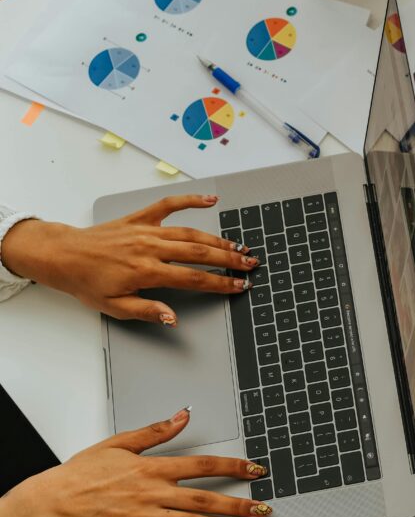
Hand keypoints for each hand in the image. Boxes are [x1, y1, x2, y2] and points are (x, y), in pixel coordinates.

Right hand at [0, 408, 272, 516]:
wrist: (53, 501)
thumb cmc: (84, 472)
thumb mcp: (120, 442)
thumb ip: (156, 431)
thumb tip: (182, 416)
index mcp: (153, 468)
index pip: (203, 465)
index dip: (233, 467)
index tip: (255, 470)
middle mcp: (153, 493)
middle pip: (205, 498)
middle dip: (238, 503)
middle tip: (263, 508)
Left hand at [1, 195, 257, 324]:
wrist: (63, 256)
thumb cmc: (87, 282)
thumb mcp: (115, 307)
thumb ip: (147, 311)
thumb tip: (173, 317)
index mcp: (146, 272)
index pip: (194, 279)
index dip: (220, 283)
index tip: (239, 285)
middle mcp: (150, 248)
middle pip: (200, 253)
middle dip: (229, 259)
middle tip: (250, 263)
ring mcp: (146, 230)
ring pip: (191, 233)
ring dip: (218, 239)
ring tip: (238, 246)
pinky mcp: (140, 218)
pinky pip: (169, 204)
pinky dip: (190, 200)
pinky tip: (210, 199)